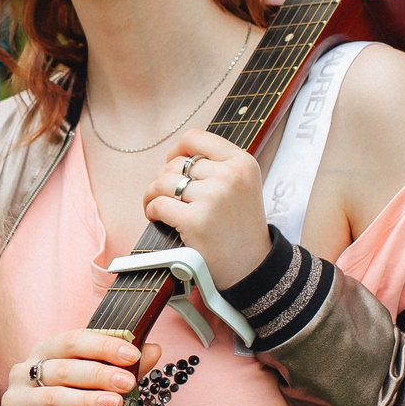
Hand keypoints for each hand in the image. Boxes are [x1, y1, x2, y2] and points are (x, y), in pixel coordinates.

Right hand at [0, 331, 162, 405]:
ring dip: (85, 400)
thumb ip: (119, 370)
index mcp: (43, 353)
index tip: (133, 355)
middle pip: (62, 369)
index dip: (103, 346)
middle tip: (127, 384)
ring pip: (51, 398)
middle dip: (99, 375)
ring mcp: (12, 401)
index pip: (72, 341)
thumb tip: (154, 350)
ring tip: (113, 405)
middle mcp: (23, 372)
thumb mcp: (91, 388)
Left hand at [144, 130, 271, 292]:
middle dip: (164, 179)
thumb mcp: (242, 186)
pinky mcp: (196, 220)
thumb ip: (216, 167)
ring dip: (153, 194)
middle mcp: (230, 176)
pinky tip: (156, 217)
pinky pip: (158, 204)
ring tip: (157, 205)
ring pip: (163, 182)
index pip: (196, 138)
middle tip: (165, 196)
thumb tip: (175, 156)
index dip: (177, 150)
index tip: (171, 164)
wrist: (253, 267)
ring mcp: (213, 197)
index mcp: (242, 163)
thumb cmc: (240, 228)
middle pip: (176, 164)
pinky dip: (150, 210)